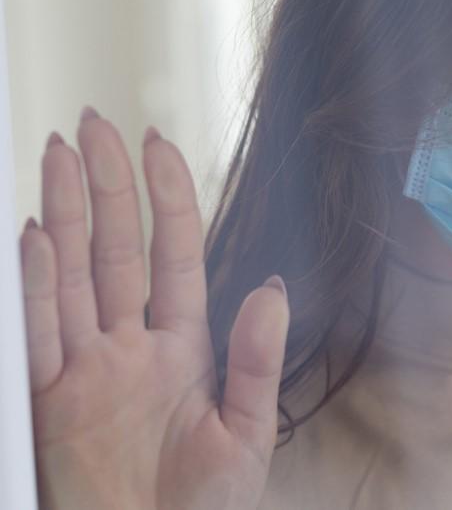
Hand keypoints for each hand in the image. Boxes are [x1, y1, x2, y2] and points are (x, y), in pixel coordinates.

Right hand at [20, 109, 288, 509]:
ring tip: (55, 153)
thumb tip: (270, 284)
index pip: (174, 254)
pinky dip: (36, 285)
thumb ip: (255, 359)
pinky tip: (36, 235)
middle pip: (115, 249)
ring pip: (71, 275)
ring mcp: (87, 370)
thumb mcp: (246, 434)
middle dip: (105, 186)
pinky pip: (41, 333)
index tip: (158, 142)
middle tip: (93, 124)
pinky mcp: (51, 401)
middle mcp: (131, 347)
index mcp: (185, 348)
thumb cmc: (204, 509)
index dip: (168, 198)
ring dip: (63, 214)